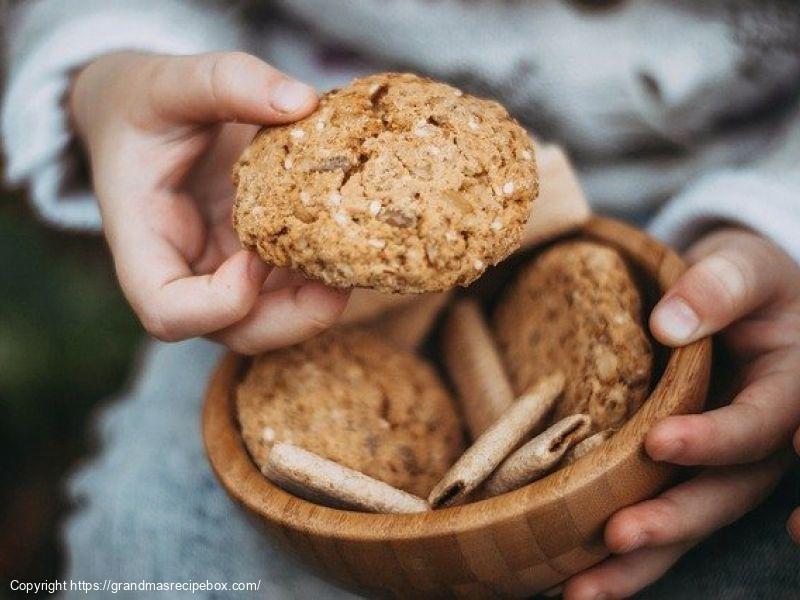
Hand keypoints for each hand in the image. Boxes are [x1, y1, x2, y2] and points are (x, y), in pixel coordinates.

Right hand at [70, 52, 348, 352]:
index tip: (254, 256)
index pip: (167, 313)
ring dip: (319, 302)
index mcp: (144, 243)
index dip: (217, 304)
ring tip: (359, 259)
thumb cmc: (143, 104)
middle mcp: (186, 272)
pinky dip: (325, 272)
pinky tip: (354, 238)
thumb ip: (226, 81)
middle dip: (292, 319)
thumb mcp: (170, 81)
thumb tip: (302, 101)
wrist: (143, 116)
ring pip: (274, 319)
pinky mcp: (256, 258)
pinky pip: (292, 284)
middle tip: (340, 283)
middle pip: (236, 332)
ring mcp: (223, 271)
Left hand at [562, 228, 799, 598]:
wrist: (735, 298)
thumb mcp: (741, 267)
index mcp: (785, 391)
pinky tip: (577, 583)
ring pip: (692, 524)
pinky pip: (664, 520)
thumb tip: (669, 325)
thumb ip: (719, 288)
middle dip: (675, 518)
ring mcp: (723, 466)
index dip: (717, 439)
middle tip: (621, 535)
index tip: (663, 443)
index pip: (758, 423)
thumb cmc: (744, 281)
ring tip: (583, 591)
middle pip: (725, 493)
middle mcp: (760, 441)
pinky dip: (626, 559)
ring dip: (642, 562)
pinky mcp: (686, 476)